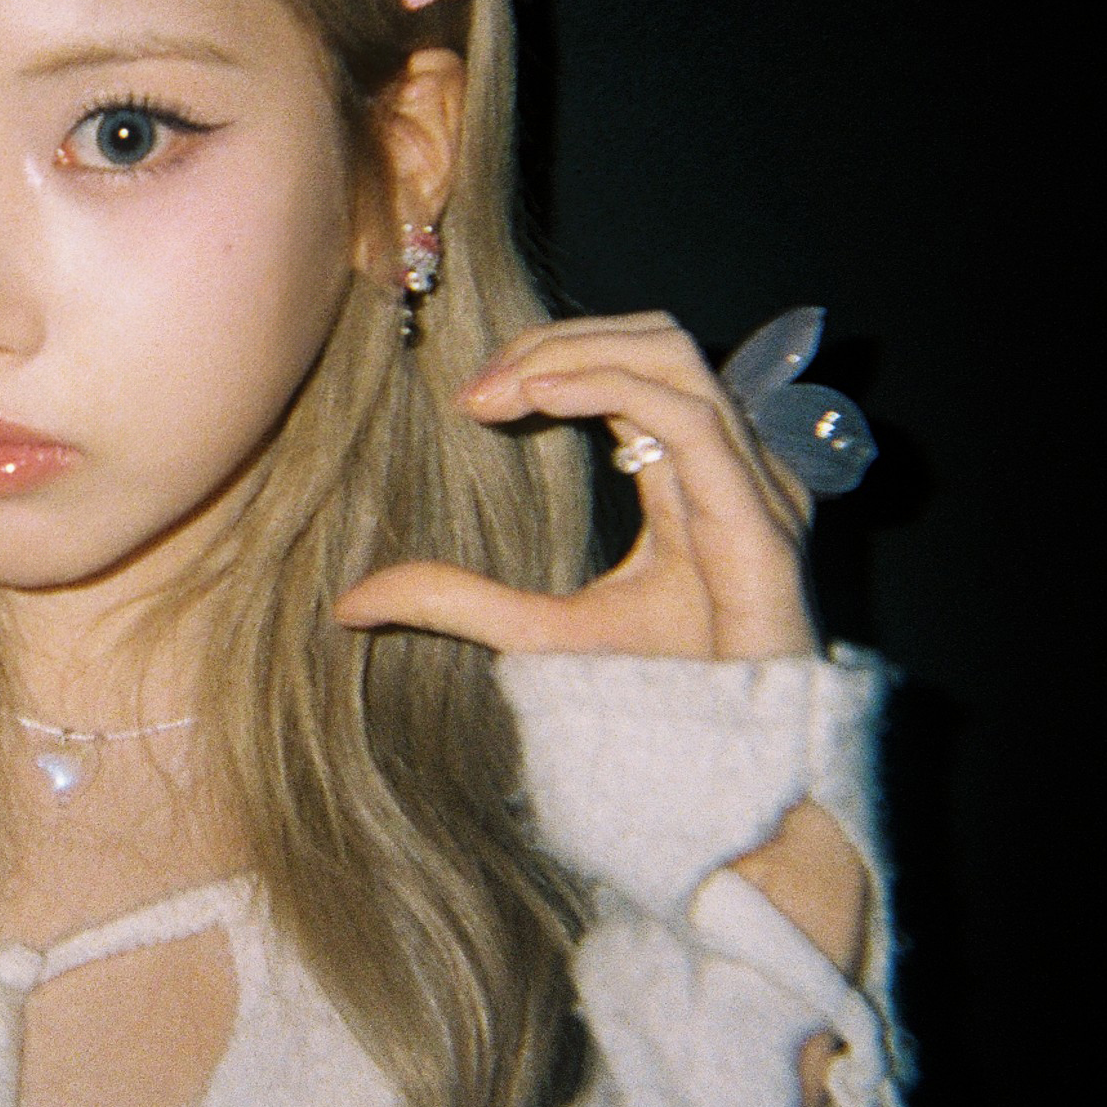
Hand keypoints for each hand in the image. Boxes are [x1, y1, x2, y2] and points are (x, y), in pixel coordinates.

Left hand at [334, 312, 817, 659]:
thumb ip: (453, 603)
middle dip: (559, 343)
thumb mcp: (534, 634)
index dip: (551, 359)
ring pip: (671, 356)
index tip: (471, 396)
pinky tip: (542, 397)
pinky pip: (687, 414)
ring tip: (504, 387)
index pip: (629, 369)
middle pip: (652, 340)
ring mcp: (753, 483)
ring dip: (576, 354)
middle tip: (479, 385)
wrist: (722, 767)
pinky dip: (609, 387)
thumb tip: (348, 603)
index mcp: (688, 475)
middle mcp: (728, 464)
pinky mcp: (758, 514)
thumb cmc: (652, 699)